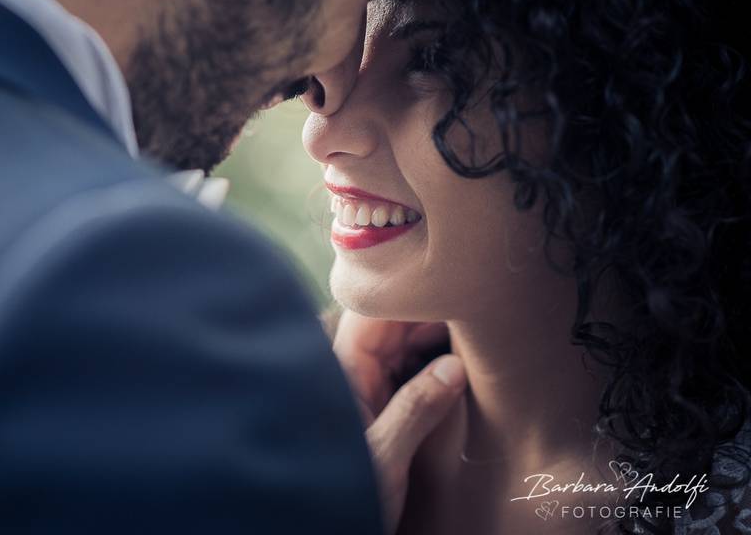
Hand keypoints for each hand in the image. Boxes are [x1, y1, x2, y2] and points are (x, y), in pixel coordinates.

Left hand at [333, 310, 465, 534]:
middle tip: (480, 312)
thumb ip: (417, 409)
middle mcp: (351, 373)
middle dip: (433, 317)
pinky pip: (409, 374)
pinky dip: (435, 368)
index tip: (453, 284)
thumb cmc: (339, 493)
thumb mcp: (384, 456)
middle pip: (394, 327)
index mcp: (341, 372)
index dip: (411, 295)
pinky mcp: (380, 410)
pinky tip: (464, 368)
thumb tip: (455, 367)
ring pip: (405, 349)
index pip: (373, 313)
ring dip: (438, 342)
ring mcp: (365, 390)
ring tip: (478, 336)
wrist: (315, 528)